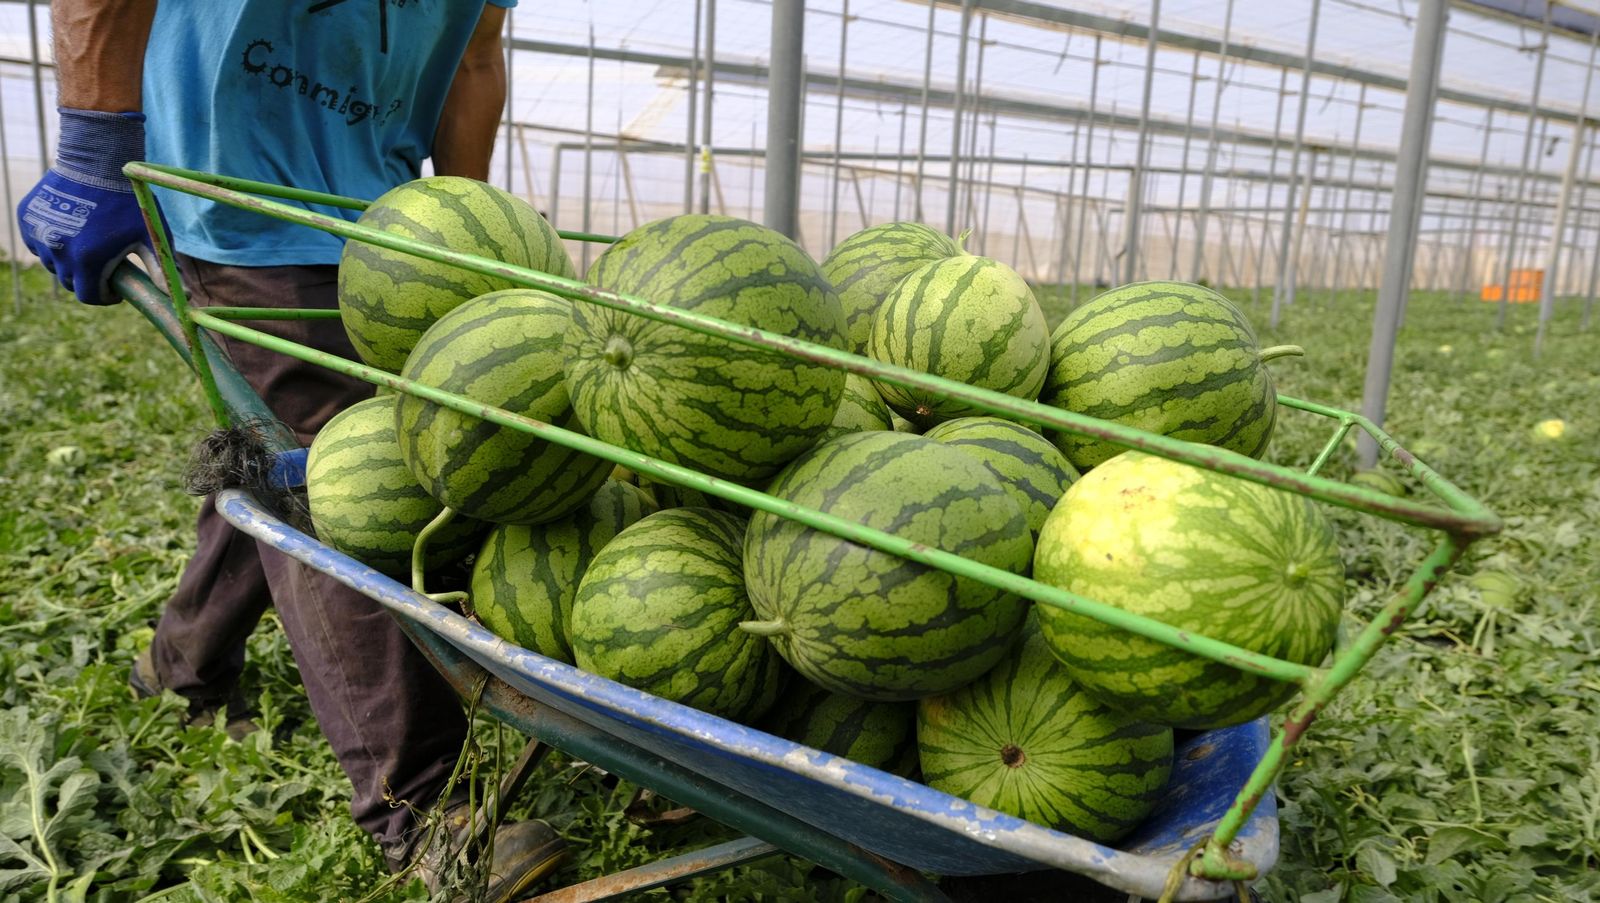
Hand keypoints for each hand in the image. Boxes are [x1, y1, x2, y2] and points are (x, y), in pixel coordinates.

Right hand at [17, 108, 148, 304]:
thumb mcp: (148, 236)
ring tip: (88, 245)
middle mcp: (58, 250)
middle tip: (104, 264)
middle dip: (88, 279)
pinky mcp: (27, 219)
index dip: (105, 296)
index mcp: (87, 261)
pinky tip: (69, 230)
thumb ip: (160, 269)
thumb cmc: (126, 200)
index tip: (115, 288)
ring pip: (53, 263)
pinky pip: (37, 242)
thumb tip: (182, 296)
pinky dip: (51, 242)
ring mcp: (39, 234)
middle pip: (70, 282)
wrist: (96, 162)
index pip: (89, 296)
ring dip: (69, 261)